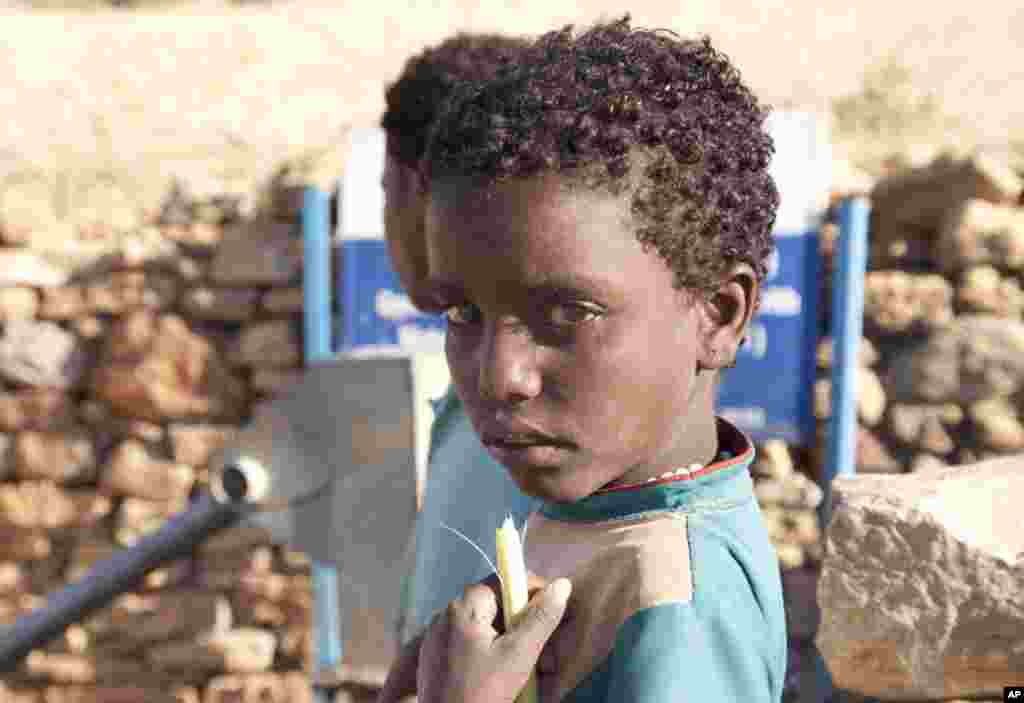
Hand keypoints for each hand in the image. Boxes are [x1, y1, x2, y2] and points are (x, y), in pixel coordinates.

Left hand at [416, 576, 571, 702]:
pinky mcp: (434, 657)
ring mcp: (437, 636)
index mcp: (463, 607)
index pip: (503, 582)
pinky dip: (488, 652)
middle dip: (523, 624)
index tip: (553, 615)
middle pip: (493, 606)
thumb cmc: (481, 693)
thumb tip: (561, 584)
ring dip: (508, 641)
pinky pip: (468, 643)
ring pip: (482, 627)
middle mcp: (445, 614)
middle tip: (545, 652)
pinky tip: (502, 674)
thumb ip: (540, 619)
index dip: (531, 594)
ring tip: (528, 668)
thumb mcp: (518, 655)